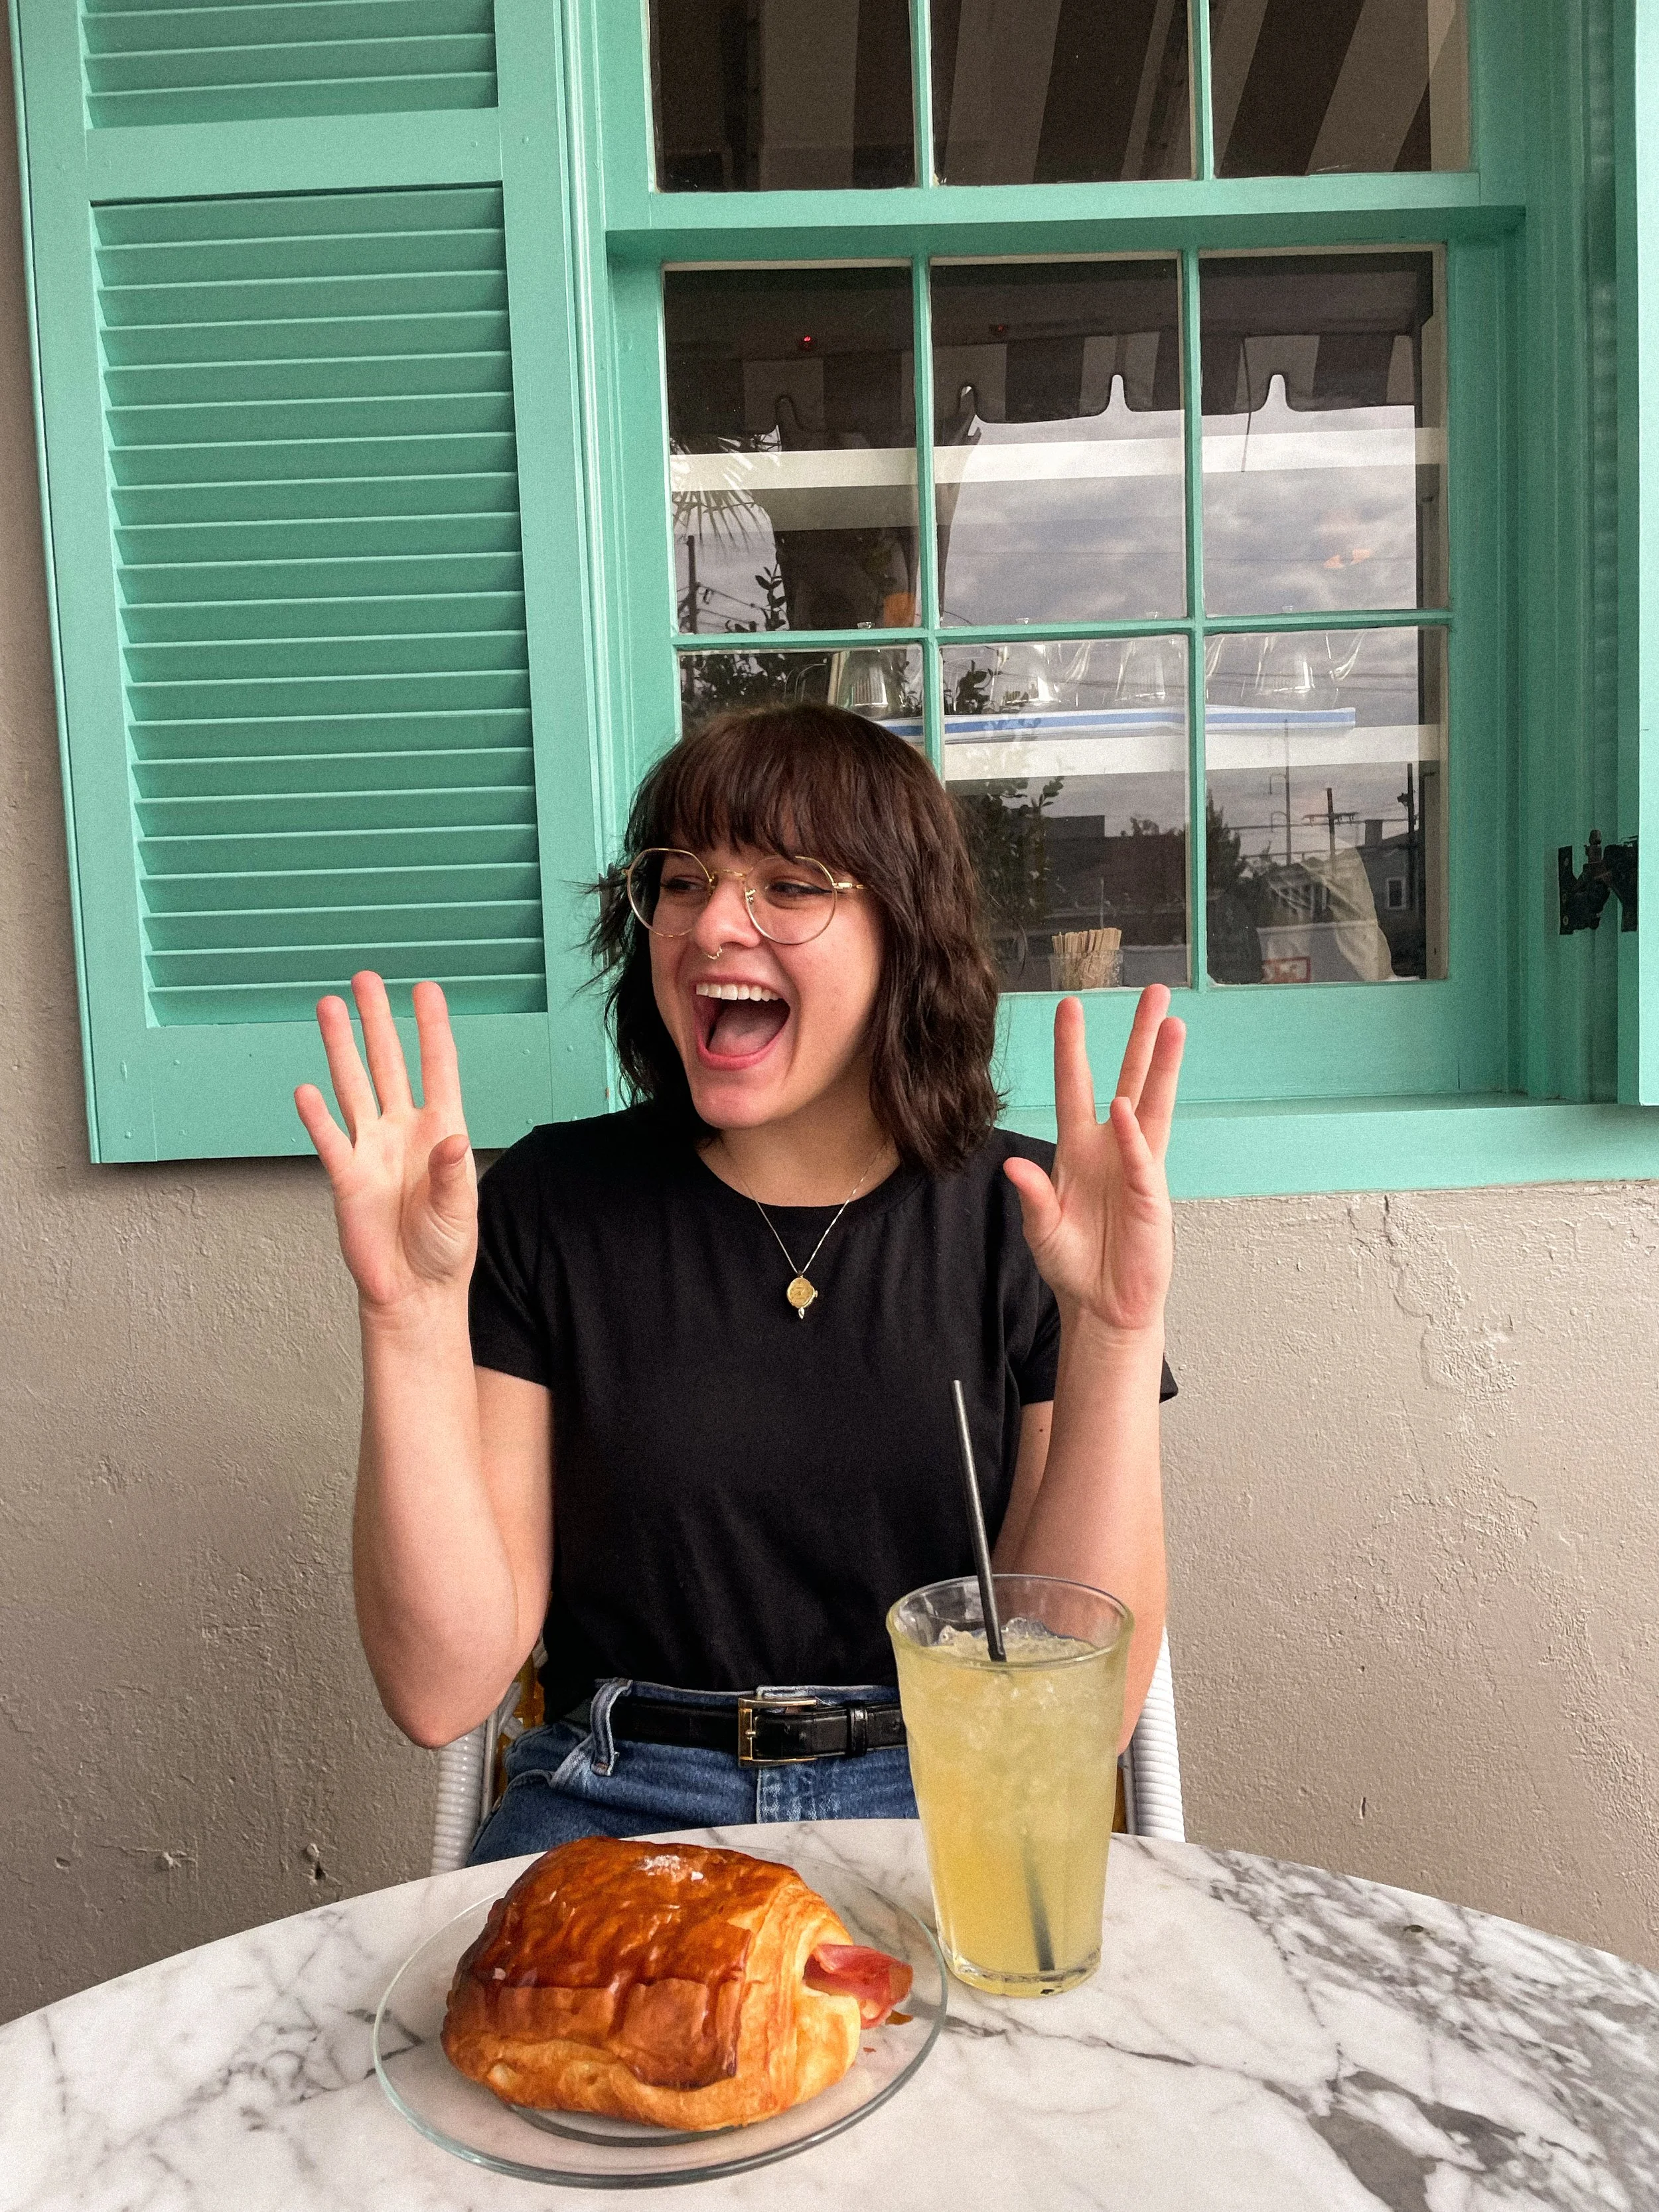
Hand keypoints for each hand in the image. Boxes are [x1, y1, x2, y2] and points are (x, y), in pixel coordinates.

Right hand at [295, 974, 476, 1314]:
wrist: (414, 1290)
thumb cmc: (444, 1249)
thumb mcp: (459, 1212)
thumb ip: (453, 1176)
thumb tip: (451, 1141)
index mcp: (441, 1130)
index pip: (437, 1067)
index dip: (432, 1027)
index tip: (426, 988)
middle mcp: (404, 1130)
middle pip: (388, 1063)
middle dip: (377, 1021)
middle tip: (365, 979)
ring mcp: (372, 1149)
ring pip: (354, 1086)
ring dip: (341, 1048)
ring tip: (328, 1007)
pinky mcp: (346, 1178)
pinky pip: (330, 1140)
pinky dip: (317, 1117)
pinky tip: (305, 1089)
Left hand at [1003, 988, 1184, 1337]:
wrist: (1102, 1304)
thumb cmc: (1073, 1263)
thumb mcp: (1042, 1229)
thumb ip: (1032, 1196)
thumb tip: (1013, 1165)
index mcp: (1077, 1149)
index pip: (1073, 1086)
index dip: (1071, 1048)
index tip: (1069, 1006)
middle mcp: (1110, 1147)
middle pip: (1129, 1079)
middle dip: (1140, 1036)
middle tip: (1154, 992)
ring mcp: (1135, 1166)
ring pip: (1152, 1104)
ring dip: (1163, 1065)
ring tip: (1176, 1025)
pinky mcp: (1150, 1195)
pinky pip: (1140, 1157)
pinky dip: (1133, 1134)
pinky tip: (1128, 1108)